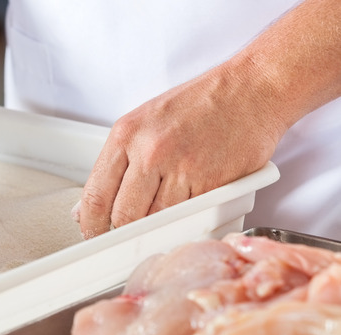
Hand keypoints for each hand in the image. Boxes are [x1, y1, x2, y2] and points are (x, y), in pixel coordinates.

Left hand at [73, 62, 286, 238]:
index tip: (93, 234)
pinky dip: (185, 221)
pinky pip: (189, 217)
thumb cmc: (200, 103)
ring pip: (156, 222)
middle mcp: (151, 151)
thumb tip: (90, 203)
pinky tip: (187, 209)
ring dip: (155, 230)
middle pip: (123, 216)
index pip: (95, 195)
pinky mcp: (212, 184)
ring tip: (159, 221)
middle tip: (124, 237)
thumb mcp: (144, 122)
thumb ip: (117, 163)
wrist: (252, 89)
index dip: (91, 224)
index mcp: (127, 135)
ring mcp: (182, 169)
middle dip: (121, 233)